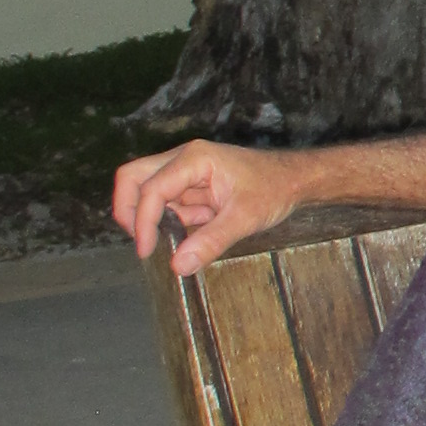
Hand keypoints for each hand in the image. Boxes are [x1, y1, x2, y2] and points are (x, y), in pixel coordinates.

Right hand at [112, 140, 304, 275]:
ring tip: (200, 225)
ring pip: (148, 192)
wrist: (295, 180)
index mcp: (194, 159)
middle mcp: (183, 160)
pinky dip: (176, 220)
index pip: (151, 189)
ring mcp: (185, 171)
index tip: (146, 251)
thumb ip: (210, 242)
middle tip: (144, 242)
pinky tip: (207, 222)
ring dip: (161, 218)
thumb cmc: (273, 190)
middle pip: (133, 178)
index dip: (142, 221)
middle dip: (130, 211)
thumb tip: (177, 266)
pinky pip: (169, 204)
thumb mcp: (245, 218)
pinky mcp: (190, 185)